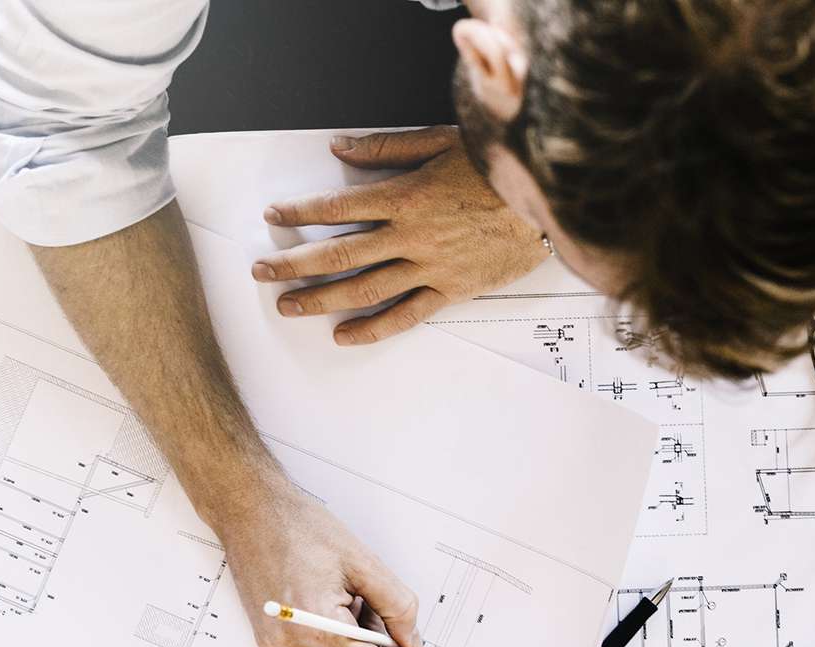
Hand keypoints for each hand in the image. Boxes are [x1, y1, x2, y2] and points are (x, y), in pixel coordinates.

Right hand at [217, 481, 427, 646]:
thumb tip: (410, 638)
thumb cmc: (300, 528)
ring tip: (362, 607)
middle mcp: (289, 643)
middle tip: (397, 628)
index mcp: (314, 624)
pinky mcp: (269, 638)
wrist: (251, 512)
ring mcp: (276, 644)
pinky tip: (341, 610)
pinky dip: (338, 645)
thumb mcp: (363, 562)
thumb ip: (396, 605)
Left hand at [251, 126, 547, 344]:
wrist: (553, 198)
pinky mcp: (452, 290)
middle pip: (338, 254)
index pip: (337, 206)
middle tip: (261, 272)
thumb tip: (340, 149)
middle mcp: (411, 236)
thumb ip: (387, 148)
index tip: (272, 216)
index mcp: (405, 196)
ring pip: (364, 290)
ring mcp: (430, 267)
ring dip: (321, 300)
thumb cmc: (500, 167)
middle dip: (293, 264)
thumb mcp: (442, 141)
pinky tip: (344, 336)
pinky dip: (372, 329)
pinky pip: (406, 315)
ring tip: (288, 307)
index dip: (299, 212)